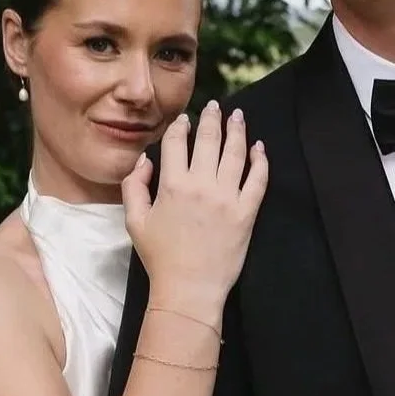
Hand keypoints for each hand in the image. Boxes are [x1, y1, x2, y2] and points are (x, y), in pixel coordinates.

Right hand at [121, 100, 268, 321]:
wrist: (189, 289)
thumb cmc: (160, 258)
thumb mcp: (135, 222)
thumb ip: (134, 186)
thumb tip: (144, 161)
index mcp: (173, 185)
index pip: (177, 143)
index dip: (180, 127)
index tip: (184, 120)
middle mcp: (202, 186)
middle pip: (209, 140)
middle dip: (212, 119)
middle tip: (215, 107)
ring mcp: (228, 198)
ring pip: (236, 153)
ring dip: (237, 130)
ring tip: (238, 116)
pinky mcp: (247, 212)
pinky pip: (258, 180)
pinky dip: (260, 160)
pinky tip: (260, 147)